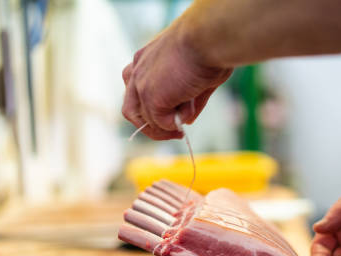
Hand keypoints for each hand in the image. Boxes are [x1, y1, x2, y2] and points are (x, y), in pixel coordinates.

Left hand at [121, 20, 231, 139]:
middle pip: (131, 110)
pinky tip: (189, 111)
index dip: (151, 109)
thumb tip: (184, 122)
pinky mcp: (150, 96)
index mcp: (146, 60)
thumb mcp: (196, 77)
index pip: (136, 90)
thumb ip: (188, 101)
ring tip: (183, 126)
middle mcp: (138, 70)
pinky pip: (160, 123)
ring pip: (145, 120)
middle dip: (152, 127)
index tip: (173, 117)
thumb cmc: (209, 48)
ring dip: (165, 128)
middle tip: (175, 133)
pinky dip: (174, 124)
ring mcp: (141, 84)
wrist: (207, 38)